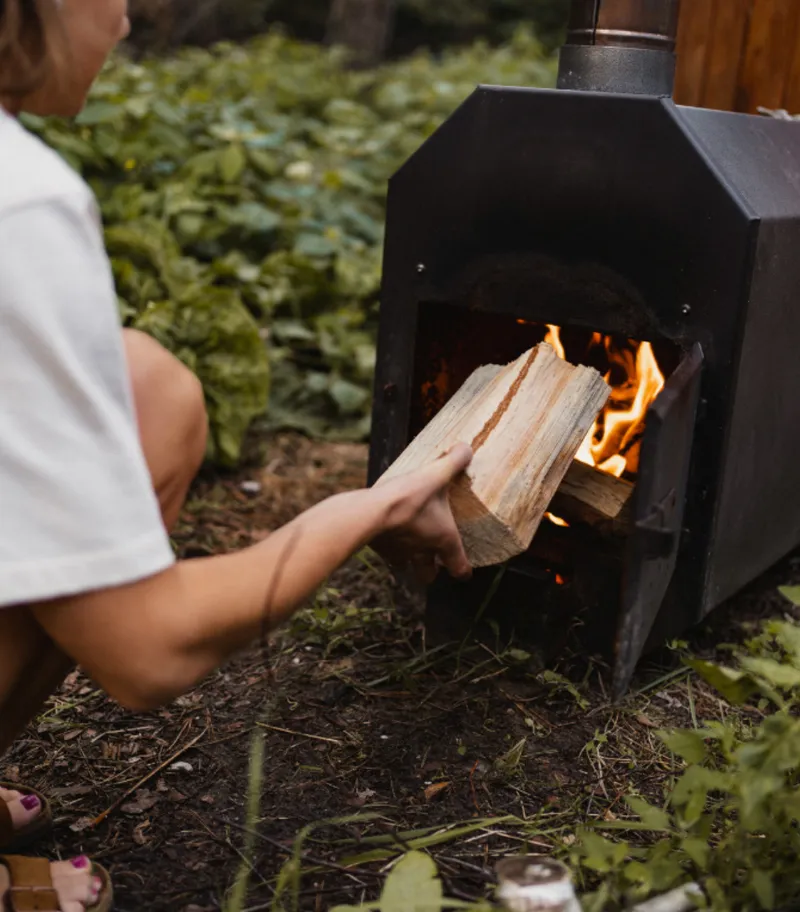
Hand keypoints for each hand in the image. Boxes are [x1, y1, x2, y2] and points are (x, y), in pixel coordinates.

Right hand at [371, 443, 472, 584]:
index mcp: (443, 539)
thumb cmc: (409, 498)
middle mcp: (422, 552)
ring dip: (406, 560)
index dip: (463, 570)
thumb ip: (454, 461)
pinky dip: (386, 546)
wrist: (371, 512)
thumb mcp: (436, 474)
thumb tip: (466, 448)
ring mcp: (398, 553)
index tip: (464, 572)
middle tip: (432, 561)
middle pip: (428, 576)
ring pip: (403, 566)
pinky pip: (384, 552)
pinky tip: (384, 532)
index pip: (458, 567)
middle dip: (430, 571)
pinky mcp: (379, 548)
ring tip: (405, 545)